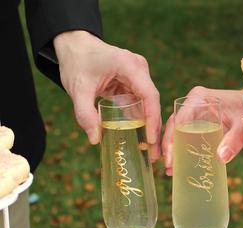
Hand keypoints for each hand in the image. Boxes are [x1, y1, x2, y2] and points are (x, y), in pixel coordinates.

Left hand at [53, 31, 160, 159]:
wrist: (75, 46)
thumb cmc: (77, 62)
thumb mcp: (78, 89)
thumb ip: (85, 114)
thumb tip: (95, 140)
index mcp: (129, 66)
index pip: (149, 95)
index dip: (152, 119)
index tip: (151, 140)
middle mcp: (139, 69)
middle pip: (152, 102)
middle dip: (154, 127)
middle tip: (154, 153)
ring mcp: (138, 76)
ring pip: (148, 105)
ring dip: (149, 126)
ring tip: (150, 149)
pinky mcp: (133, 83)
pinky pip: (140, 103)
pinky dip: (140, 119)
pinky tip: (140, 135)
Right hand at [162, 86, 242, 175]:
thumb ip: (233, 141)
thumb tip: (221, 158)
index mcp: (198, 99)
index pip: (177, 121)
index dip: (171, 141)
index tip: (171, 159)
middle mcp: (193, 104)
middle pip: (173, 127)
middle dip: (169, 148)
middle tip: (169, 168)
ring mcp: (194, 112)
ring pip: (176, 131)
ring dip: (172, 150)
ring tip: (170, 170)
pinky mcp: (199, 121)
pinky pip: (185, 134)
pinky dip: (181, 148)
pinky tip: (180, 164)